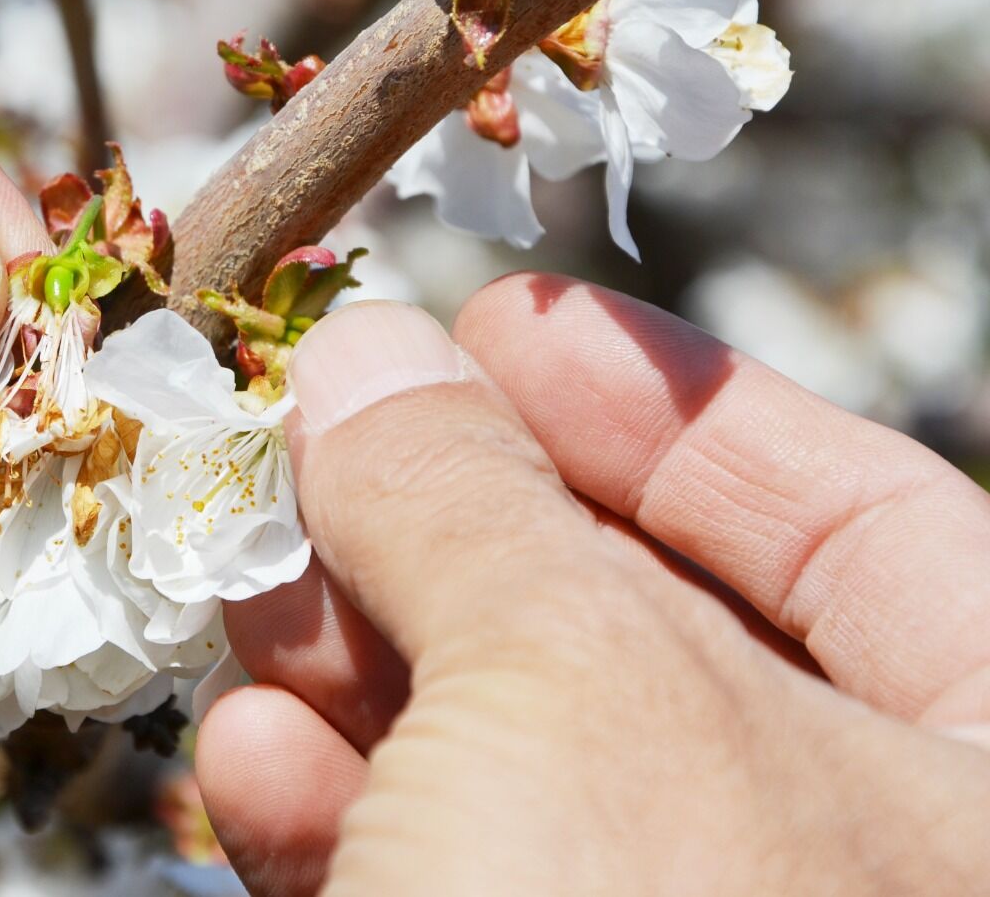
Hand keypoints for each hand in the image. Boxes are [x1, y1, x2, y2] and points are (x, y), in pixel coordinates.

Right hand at [196, 281, 989, 894]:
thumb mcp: (562, 675)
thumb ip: (468, 498)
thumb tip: (367, 361)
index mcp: (985, 790)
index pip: (870, 527)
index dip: (677, 408)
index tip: (509, 327)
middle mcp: (849, 866)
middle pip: (649, 629)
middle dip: (461, 526)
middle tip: (328, 440)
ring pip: (520, 757)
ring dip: (361, 664)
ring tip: (253, 584)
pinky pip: (449, 878)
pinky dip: (342, 810)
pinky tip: (252, 763)